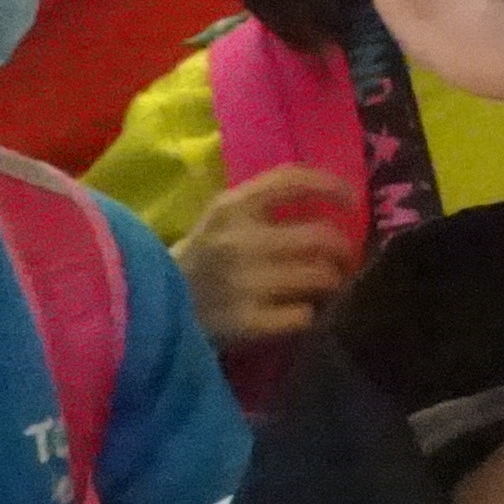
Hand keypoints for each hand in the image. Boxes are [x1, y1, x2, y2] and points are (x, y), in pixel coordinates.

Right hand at [179, 165, 354, 344]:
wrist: (151, 311)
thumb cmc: (199, 261)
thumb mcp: (221, 219)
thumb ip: (264, 204)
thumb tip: (328, 201)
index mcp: (232, 207)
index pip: (293, 180)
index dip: (332, 186)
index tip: (352, 202)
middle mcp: (239, 240)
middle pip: (321, 237)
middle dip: (343, 251)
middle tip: (342, 261)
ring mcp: (244, 283)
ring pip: (320, 277)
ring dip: (330, 284)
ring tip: (322, 288)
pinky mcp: (247, 323)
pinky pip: (303, 316)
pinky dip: (307, 315)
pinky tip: (296, 314)